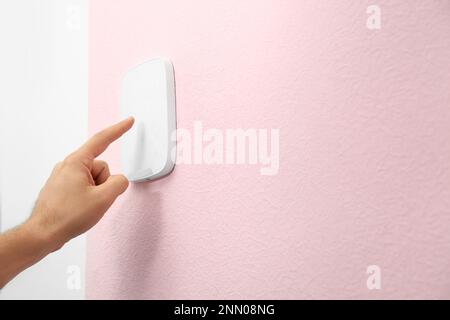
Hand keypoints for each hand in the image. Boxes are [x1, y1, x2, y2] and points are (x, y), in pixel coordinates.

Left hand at [27, 117, 133, 250]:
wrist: (43, 234)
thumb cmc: (66, 216)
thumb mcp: (103, 199)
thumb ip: (119, 184)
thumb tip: (120, 181)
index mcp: (76, 162)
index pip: (102, 140)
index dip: (118, 130)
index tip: (129, 122)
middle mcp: (68, 166)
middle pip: (101, 167)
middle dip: (105, 183)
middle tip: (95, 200)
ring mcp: (64, 177)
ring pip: (94, 179)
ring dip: (97, 192)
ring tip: (85, 206)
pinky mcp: (63, 188)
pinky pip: (85, 187)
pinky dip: (89, 197)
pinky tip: (80, 209)